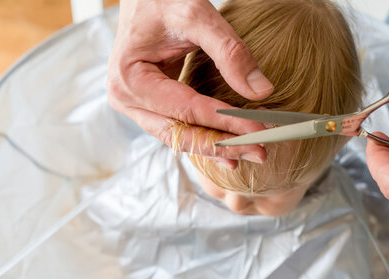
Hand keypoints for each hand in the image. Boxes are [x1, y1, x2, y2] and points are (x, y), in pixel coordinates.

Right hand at [107, 0, 273, 168]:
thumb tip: (261, 91)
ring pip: (180, 137)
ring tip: (251, 153)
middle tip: (260, 152)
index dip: (226, 122)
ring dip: (216, 146)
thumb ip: (230, 52)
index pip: (187, 110)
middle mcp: (126, 99)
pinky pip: (178, 129)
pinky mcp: (149, 106)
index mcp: (130, 78)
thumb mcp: (197, 15)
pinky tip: (230, 149)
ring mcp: (135, 106)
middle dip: (222, 144)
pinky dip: (205, 138)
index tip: (260, 130)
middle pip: (181, 133)